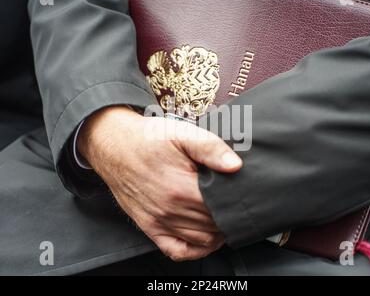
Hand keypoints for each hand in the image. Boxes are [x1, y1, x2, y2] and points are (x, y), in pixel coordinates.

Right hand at [77, 106, 242, 260]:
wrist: (113, 145)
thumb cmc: (148, 139)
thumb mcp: (182, 133)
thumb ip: (210, 148)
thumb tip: (236, 166)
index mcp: (181, 187)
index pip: (221, 207)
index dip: (235, 202)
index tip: (241, 194)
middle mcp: (170, 209)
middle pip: (214, 225)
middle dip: (229, 216)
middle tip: (236, 205)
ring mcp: (158, 221)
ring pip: (201, 240)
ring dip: (217, 233)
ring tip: (225, 219)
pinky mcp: (148, 226)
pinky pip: (176, 251)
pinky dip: (195, 250)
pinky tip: (205, 240)